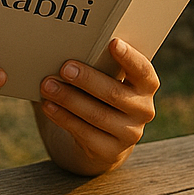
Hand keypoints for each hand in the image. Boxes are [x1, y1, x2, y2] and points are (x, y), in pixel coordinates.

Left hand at [38, 38, 158, 175]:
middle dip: (87, 79)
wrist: (102, 139)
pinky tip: (48, 106)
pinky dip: (63, 118)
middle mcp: (143, 109)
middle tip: (65, 67)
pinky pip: (84, 133)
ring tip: (47, 86)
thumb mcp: (106, 79)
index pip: (143, 70)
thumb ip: (97, 65)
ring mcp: (129, 133)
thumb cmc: (100, 95)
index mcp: (146, 86)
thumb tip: (62, 45)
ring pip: (97, 115)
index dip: (129, 57)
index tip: (112, 42)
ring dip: (69, 99)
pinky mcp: (110, 151)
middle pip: (114, 93)